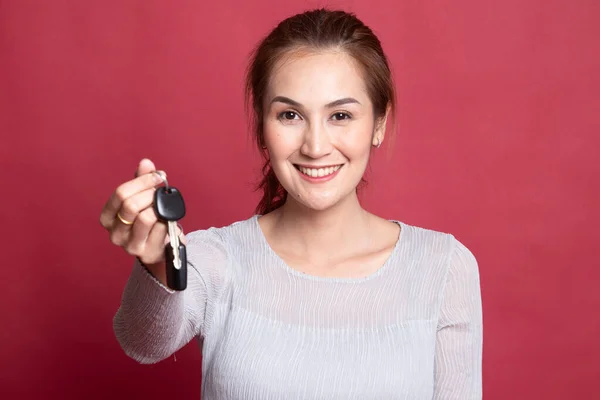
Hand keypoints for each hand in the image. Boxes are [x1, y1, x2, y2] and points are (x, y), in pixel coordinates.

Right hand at [99, 158, 185, 283]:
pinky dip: (167, 221)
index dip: (142, 181)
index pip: (121, 193)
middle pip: (131, 205)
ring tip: (162, 209)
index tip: (158, 176)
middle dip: (150, 194)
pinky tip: (167, 222)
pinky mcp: (146, 252)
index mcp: (108, 217)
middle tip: (161, 192)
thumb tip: (146, 162)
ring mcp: (129, 245)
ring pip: (146, 217)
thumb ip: (142, 180)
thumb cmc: (150, 221)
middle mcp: (114, 232)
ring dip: (159, 208)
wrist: (161, 248)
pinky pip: (160, 228)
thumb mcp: (143, 199)